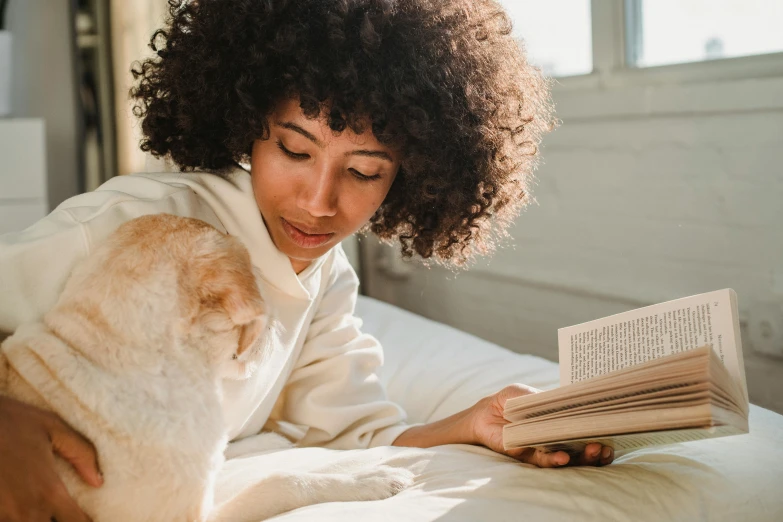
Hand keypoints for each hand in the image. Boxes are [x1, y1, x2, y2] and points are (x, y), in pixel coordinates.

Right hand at [0, 396, 102, 521]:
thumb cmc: (10, 421)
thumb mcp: (52, 427)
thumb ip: (81, 453)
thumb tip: (98, 480)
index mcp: (49, 491)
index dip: (86, 521)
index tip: (87, 516)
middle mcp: (27, 510)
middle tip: (63, 511)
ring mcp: (4, 515)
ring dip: (37, 521)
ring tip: (46, 511)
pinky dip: (16, 518)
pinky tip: (23, 511)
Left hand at [469, 384, 613, 467]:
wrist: (485, 413)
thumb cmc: (510, 401)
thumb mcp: (527, 393)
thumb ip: (545, 400)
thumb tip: (567, 402)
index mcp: (560, 422)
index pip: (584, 430)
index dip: (599, 433)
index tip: (611, 432)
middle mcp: (556, 438)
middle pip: (581, 449)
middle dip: (595, 450)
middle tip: (603, 447)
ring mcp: (544, 449)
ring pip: (568, 458)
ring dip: (581, 457)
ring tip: (591, 451)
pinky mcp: (528, 456)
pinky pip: (544, 461)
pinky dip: (554, 460)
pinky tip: (563, 457)